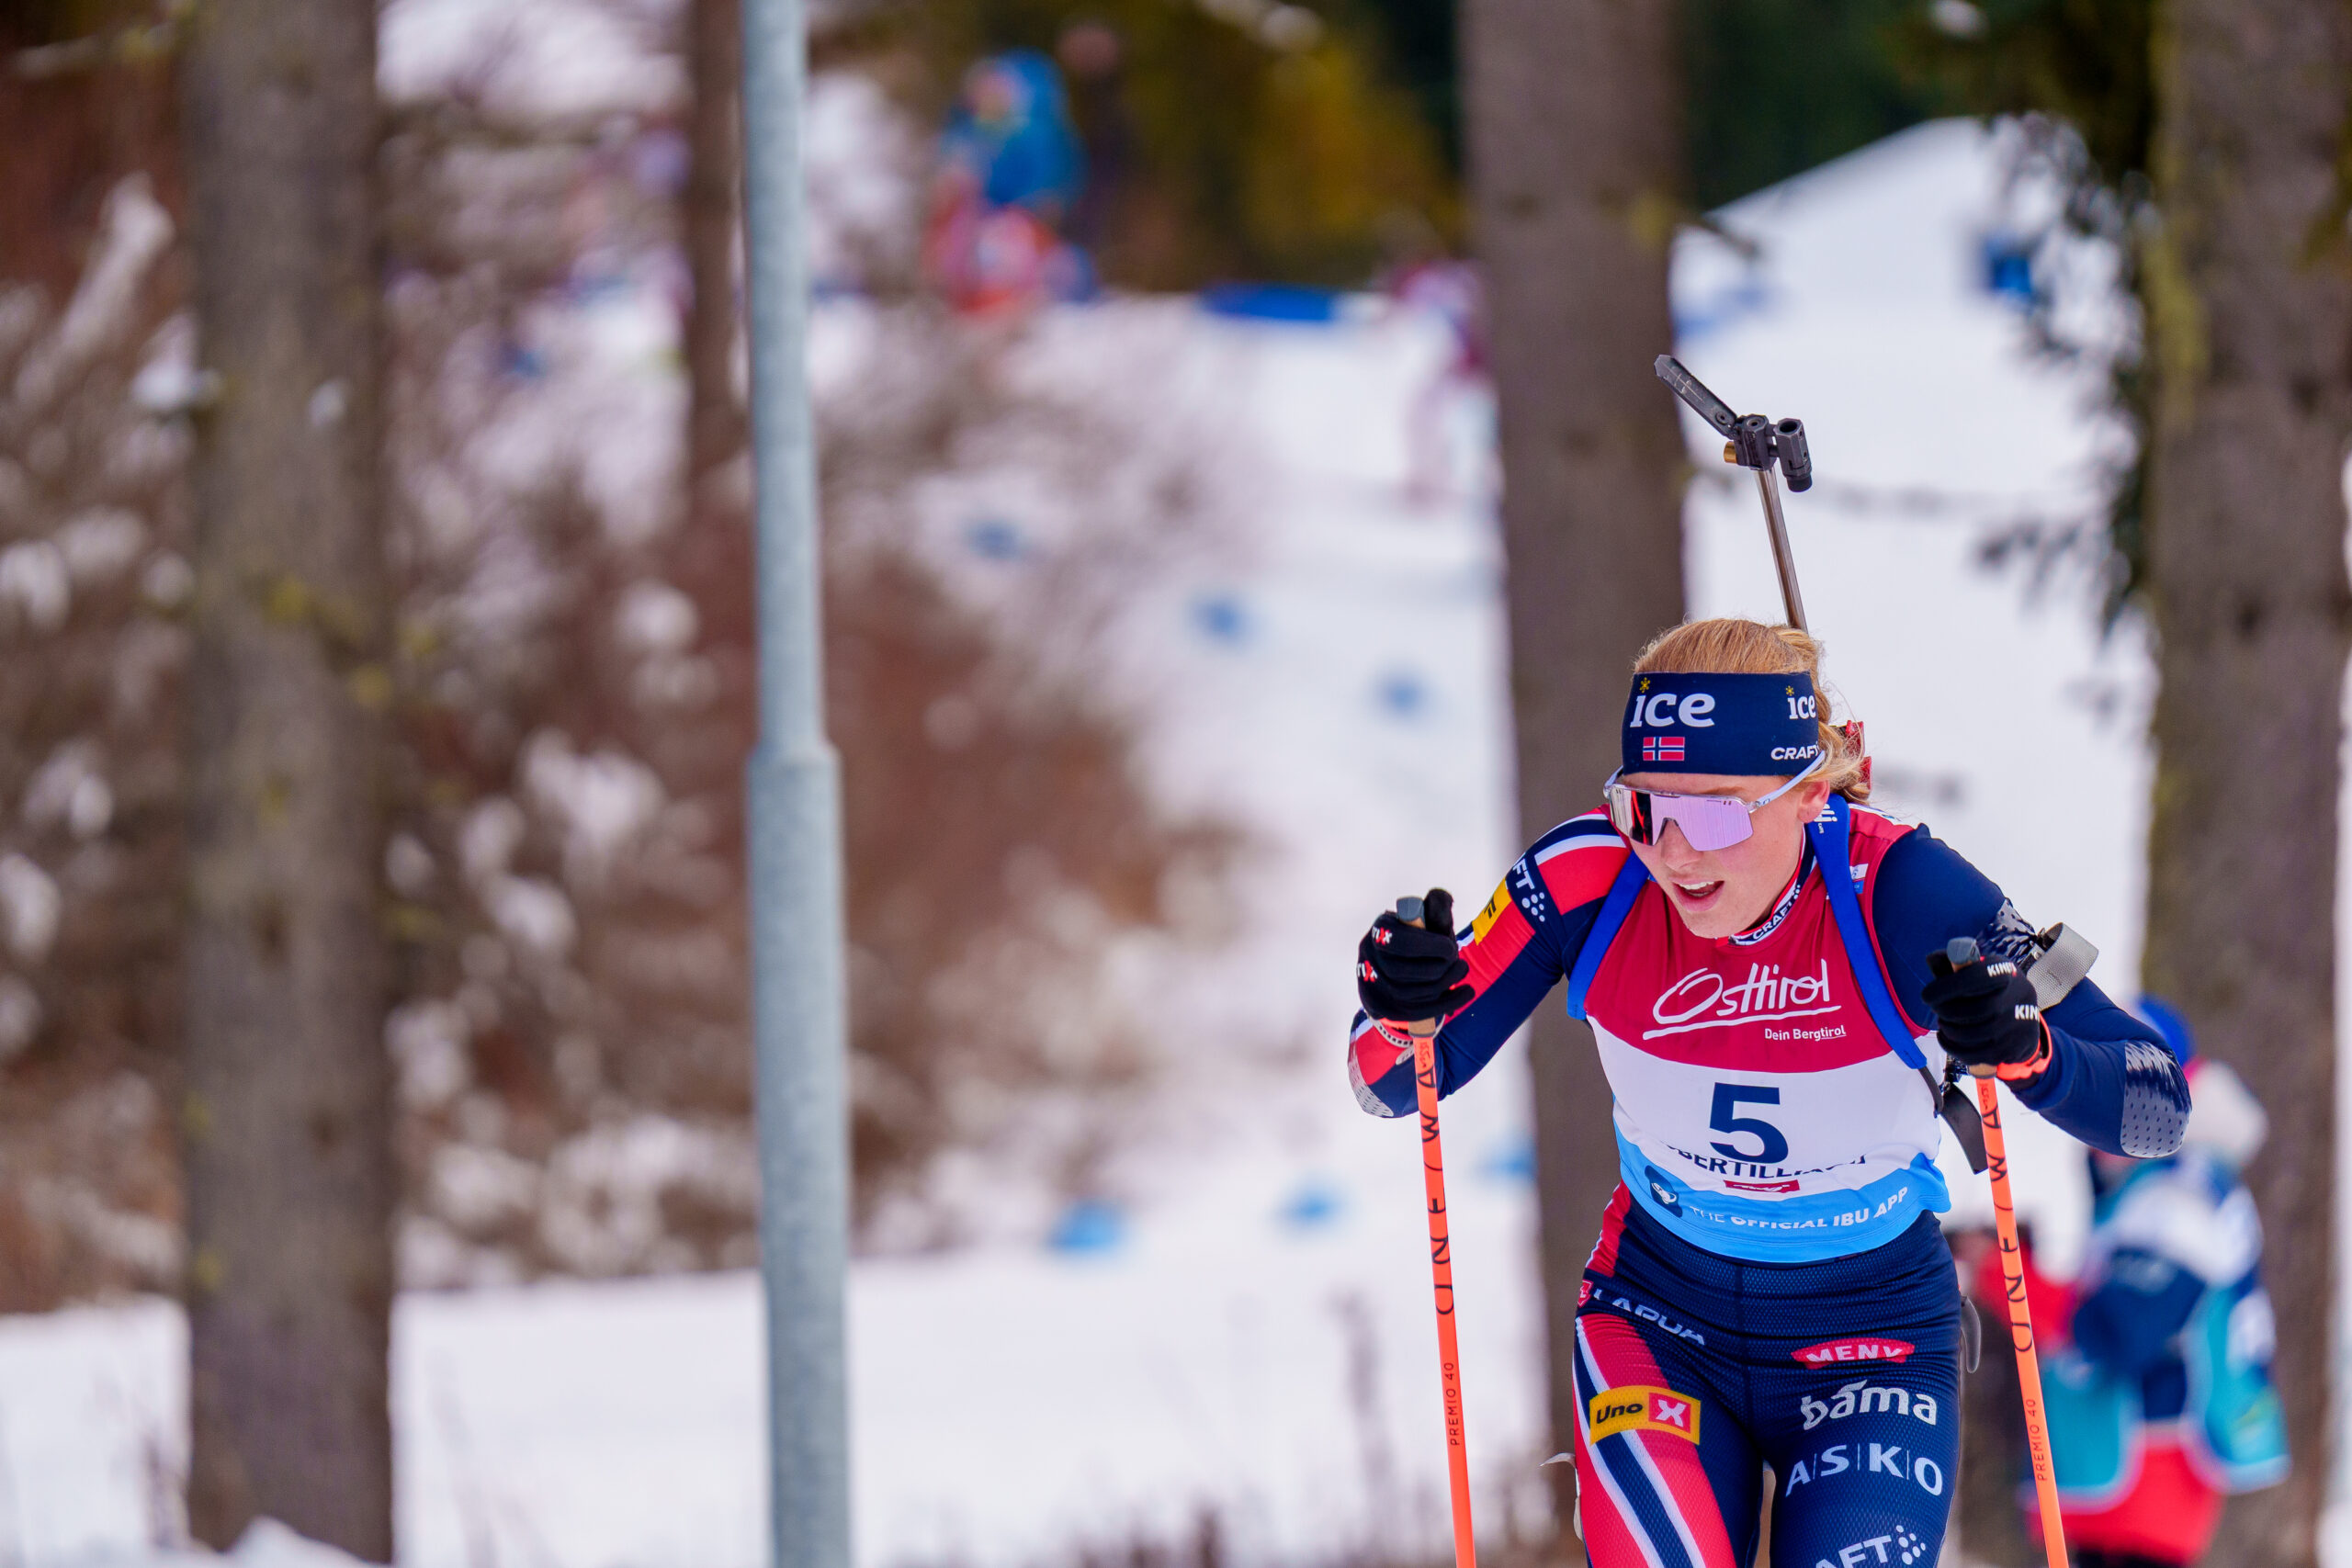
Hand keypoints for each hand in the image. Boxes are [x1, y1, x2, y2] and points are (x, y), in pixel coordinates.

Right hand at [1357, 887, 1470, 1025]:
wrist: (1406, 968)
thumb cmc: (1422, 938)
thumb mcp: (1429, 920)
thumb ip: (1436, 907)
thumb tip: (1439, 899)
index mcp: (1380, 929)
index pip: (1398, 941)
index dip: (1428, 947)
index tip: (1451, 949)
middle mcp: (1369, 956)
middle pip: (1400, 971)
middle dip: (1437, 970)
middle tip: (1460, 963)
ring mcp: (1371, 984)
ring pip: (1406, 993)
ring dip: (1443, 985)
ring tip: (1463, 971)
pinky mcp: (1382, 1007)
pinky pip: (1413, 1012)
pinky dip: (1445, 1003)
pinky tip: (1466, 992)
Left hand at [1924, 938, 2048, 1078]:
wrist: (2021, 1019)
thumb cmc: (1988, 989)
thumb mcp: (1975, 970)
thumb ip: (1952, 964)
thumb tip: (1931, 959)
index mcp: (2006, 971)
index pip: (1981, 977)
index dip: (1949, 987)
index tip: (1926, 995)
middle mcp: (2020, 995)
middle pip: (1979, 1009)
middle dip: (1948, 1011)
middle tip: (1937, 1010)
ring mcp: (2020, 1024)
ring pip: (1977, 1034)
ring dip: (1950, 1030)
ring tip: (1944, 1023)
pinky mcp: (2014, 1047)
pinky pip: (1977, 1054)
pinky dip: (1954, 1048)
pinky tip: (1946, 1037)